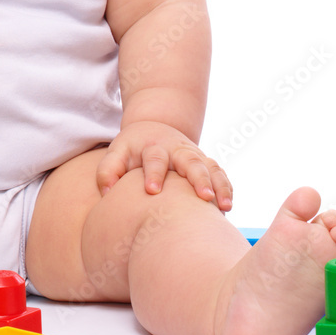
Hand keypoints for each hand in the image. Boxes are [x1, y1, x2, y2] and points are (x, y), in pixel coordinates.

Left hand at [96, 120, 232, 210]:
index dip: (154, 173)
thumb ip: (108, 170)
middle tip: (203, 197)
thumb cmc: (132, 148)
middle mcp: (177, 150)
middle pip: (191, 161)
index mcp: (153, 146)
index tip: (152, 190)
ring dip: (218, 185)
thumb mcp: (117, 152)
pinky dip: (226, 188)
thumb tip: (107, 193)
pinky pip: (220, 174)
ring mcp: (194, 156)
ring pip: (211, 167)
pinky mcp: (205, 164)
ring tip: (224, 206)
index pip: (154, 159)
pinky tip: (228, 206)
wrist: (154, 129)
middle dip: (198, 178)